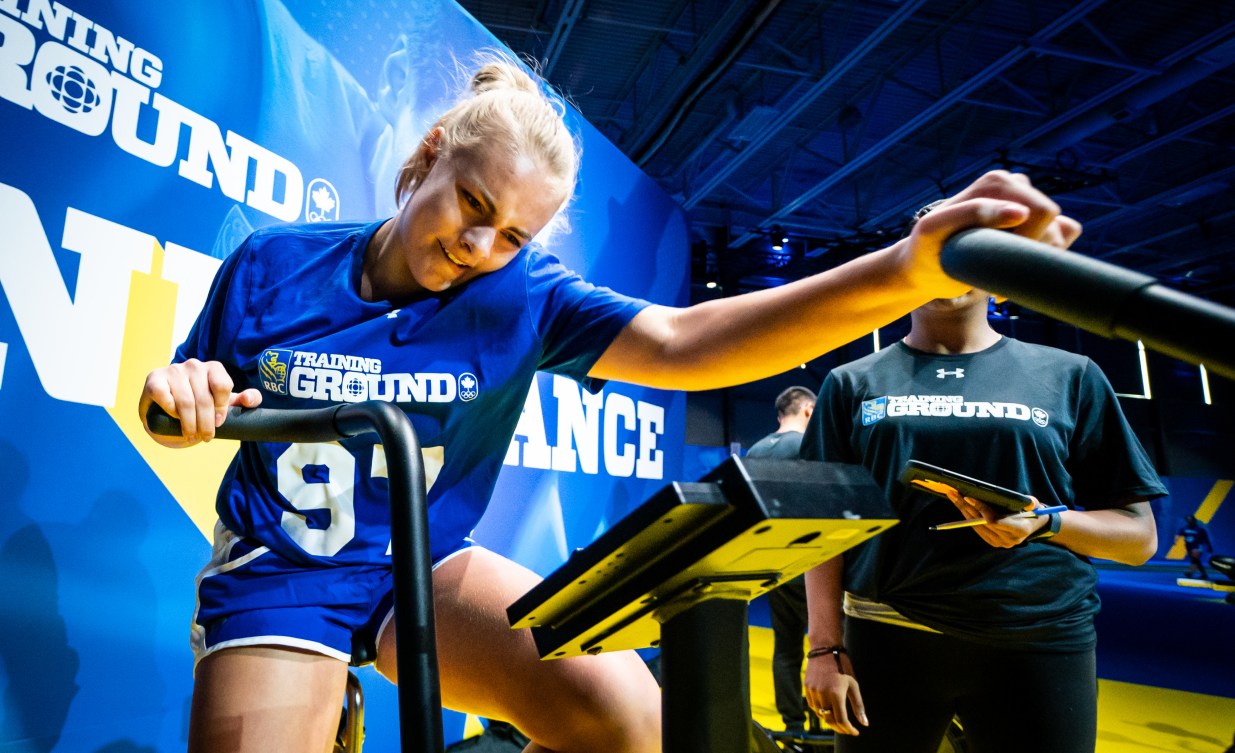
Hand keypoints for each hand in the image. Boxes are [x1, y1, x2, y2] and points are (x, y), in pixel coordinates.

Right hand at [138, 359, 261, 447]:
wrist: (167, 404)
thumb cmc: (200, 402)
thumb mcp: (223, 402)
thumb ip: (243, 400)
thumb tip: (250, 400)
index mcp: (214, 368)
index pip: (223, 386)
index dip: (222, 408)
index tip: (219, 423)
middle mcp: (194, 365)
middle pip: (204, 398)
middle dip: (206, 423)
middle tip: (206, 437)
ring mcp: (173, 370)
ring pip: (185, 402)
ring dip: (189, 423)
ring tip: (191, 435)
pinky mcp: (155, 378)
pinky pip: (165, 398)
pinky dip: (170, 412)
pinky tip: (173, 417)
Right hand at [803, 651, 866, 735]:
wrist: (825, 649)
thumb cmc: (842, 666)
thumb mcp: (853, 685)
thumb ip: (858, 706)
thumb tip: (864, 723)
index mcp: (836, 694)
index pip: (841, 720)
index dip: (848, 729)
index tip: (855, 732)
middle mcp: (822, 694)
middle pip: (829, 720)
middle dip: (839, 727)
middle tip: (847, 729)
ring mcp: (813, 692)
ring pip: (820, 714)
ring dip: (830, 720)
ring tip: (838, 720)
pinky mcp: (807, 688)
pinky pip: (813, 706)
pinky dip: (820, 711)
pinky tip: (827, 710)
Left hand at [897, 170, 1083, 298]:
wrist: (924, 266)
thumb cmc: (926, 248)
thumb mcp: (936, 229)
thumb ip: (974, 213)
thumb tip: (1021, 211)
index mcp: (996, 182)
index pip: (1041, 212)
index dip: (1027, 242)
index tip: (995, 261)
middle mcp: (1015, 187)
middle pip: (1056, 226)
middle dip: (1030, 255)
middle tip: (993, 273)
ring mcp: (1026, 204)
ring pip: (1061, 235)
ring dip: (1032, 263)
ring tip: (996, 276)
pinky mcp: (1033, 223)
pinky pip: (1064, 237)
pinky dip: (1044, 260)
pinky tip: (1013, 272)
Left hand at [947, 492, 1051, 547]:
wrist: (1034, 525)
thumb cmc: (1033, 511)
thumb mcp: (1034, 505)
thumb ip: (1031, 503)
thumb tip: (1025, 500)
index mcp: (1020, 530)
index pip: (995, 521)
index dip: (981, 509)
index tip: (969, 497)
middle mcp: (1009, 540)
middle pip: (981, 523)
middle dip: (967, 507)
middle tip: (954, 493)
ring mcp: (1000, 543)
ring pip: (976, 526)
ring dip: (963, 511)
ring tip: (954, 496)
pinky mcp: (993, 542)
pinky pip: (977, 529)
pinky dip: (968, 517)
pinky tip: (960, 505)